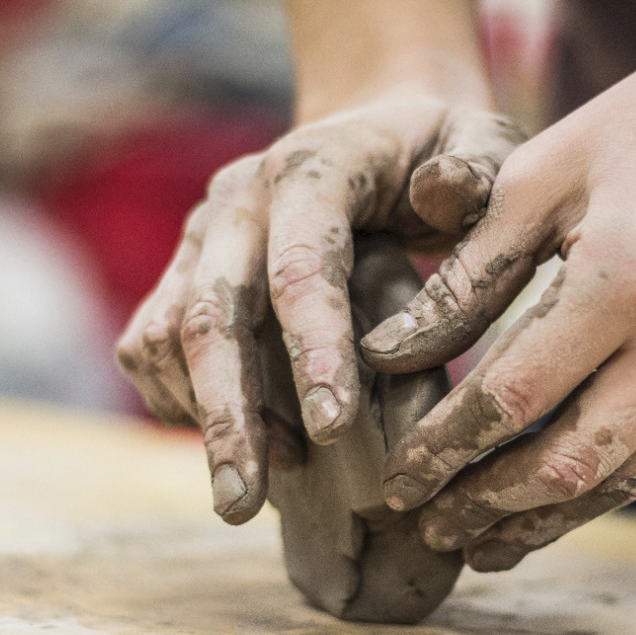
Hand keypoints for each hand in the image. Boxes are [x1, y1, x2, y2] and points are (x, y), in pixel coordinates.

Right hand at [116, 99, 523, 523]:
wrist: (376, 131)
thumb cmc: (440, 150)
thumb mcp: (481, 144)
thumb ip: (475, 172)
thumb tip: (439, 195)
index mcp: (315, 169)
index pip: (303, 265)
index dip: (314, 349)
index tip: (334, 431)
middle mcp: (241, 201)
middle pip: (213, 312)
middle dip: (229, 413)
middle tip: (243, 503)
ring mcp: (205, 236)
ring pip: (168, 334)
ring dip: (202, 415)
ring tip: (249, 490)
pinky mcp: (188, 269)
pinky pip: (153, 341)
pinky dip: (180, 399)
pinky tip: (235, 440)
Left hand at [363, 27, 635, 569]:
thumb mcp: (544, 174)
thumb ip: (469, 275)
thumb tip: (391, 356)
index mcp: (626, 277)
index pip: (510, 396)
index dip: (443, 449)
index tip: (398, 479)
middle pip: (569, 461)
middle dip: (488, 504)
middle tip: (433, 527)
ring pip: (628, 478)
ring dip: (550, 516)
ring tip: (489, 541)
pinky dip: (614, 482)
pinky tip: (567, 494)